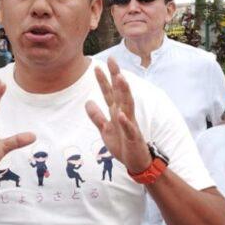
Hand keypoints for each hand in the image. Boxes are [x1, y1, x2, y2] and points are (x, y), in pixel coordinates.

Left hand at [86, 57, 152, 174]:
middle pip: (120, 92)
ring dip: (124, 92)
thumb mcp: (105, 130)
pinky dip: (125, 121)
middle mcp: (124, 114)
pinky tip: (121, 114)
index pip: (109, 92)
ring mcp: (130, 125)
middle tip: (112, 60)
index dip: (103, 80)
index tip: (97, 66)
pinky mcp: (134, 138)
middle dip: (116, 76)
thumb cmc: (122, 145)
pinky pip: (129, 128)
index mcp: (116, 111)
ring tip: (120, 78)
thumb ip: (97, 116)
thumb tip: (88, 102)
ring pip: (127, 105)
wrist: (136, 164)